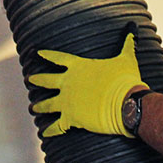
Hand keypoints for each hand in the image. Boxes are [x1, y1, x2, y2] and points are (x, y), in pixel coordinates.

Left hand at [28, 31, 146, 137]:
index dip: (48, 55)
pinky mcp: (70, 118)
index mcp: (78, 66)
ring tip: (32, 108)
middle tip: (29, 80)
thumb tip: (132, 29)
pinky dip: (50, 130)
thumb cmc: (124, 80)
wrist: (125, 102)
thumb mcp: (126, 58)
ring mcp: (67, 100)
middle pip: (47, 80)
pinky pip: (56, 126)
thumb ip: (126, 44)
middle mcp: (68, 82)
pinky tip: (44, 133)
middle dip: (37, 80)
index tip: (38, 53)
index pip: (58, 58)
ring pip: (47, 104)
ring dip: (39, 106)